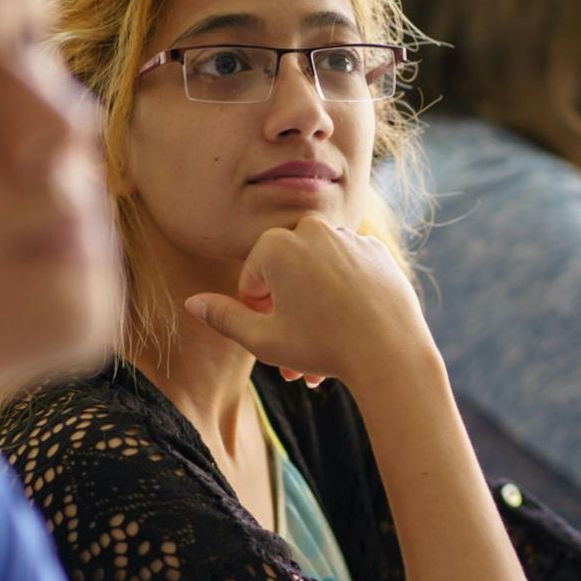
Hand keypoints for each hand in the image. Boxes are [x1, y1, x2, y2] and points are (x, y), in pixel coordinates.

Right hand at [184, 215, 431, 385]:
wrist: (389, 352)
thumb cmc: (321, 346)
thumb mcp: (262, 340)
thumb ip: (224, 317)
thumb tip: (191, 303)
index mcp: (277, 245)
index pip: (252, 280)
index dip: (259, 314)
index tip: (278, 335)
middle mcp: (312, 229)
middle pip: (285, 273)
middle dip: (287, 310)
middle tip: (299, 347)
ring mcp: (348, 236)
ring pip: (318, 271)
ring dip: (314, 304)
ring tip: (325, 344)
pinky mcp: (375, 250)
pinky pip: (348, 269)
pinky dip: (344, 292)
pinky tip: (352, 325)